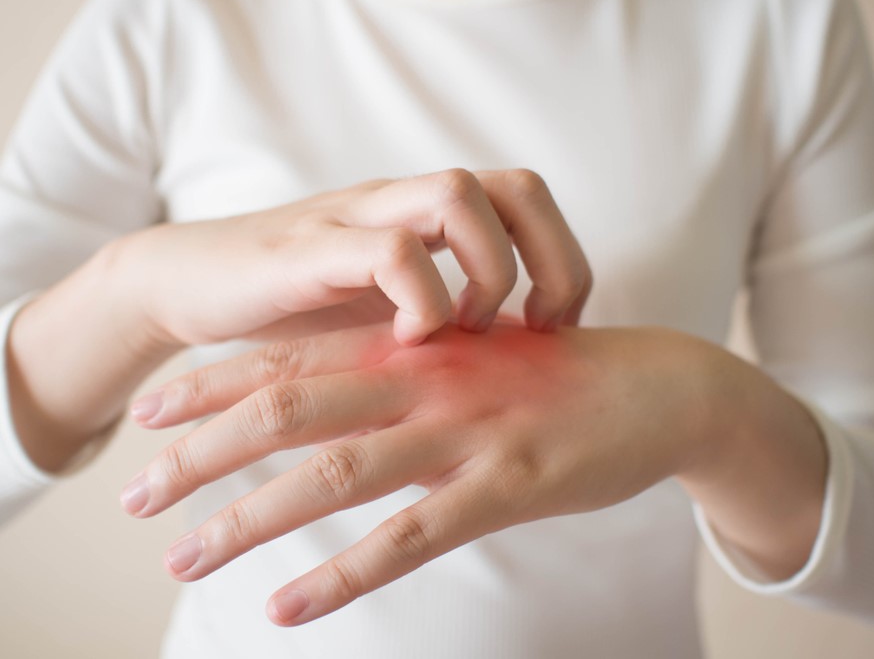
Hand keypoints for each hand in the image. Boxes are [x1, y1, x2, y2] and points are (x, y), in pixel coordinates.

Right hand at [115, 169, 590, 346]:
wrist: (191, 286)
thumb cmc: (298, 310)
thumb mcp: (386, 316)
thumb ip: (445, 324)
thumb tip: (521, 364)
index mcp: (424, 217)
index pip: (527, 198)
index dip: (564, 259)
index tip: (557, 328)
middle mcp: (399, 203)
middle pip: (513, 187)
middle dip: (549, 260)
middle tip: (535, 327)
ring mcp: (356, 219)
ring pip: (457, 196)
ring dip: (486, 272)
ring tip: (466, 331)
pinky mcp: (309, 249)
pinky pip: (390, 251)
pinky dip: (419, 299)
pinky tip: (408, 343)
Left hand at [123, 322, 718, 624]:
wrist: (658, 386)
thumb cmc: (555, 373)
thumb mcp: (473, 355)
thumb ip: (407, 369)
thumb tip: (341, 398)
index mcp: (414, 345)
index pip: (292, 356)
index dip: (213, 383)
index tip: (150, 412)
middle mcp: (425, 380)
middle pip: (289, 411)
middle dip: (203, 453)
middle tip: (135, 493)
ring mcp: (464, 432)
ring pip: (334, 475)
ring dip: (250, 519)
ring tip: (182, 556)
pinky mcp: (506, 485)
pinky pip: (410, 536)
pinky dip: (342, 574)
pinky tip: (286, 607)